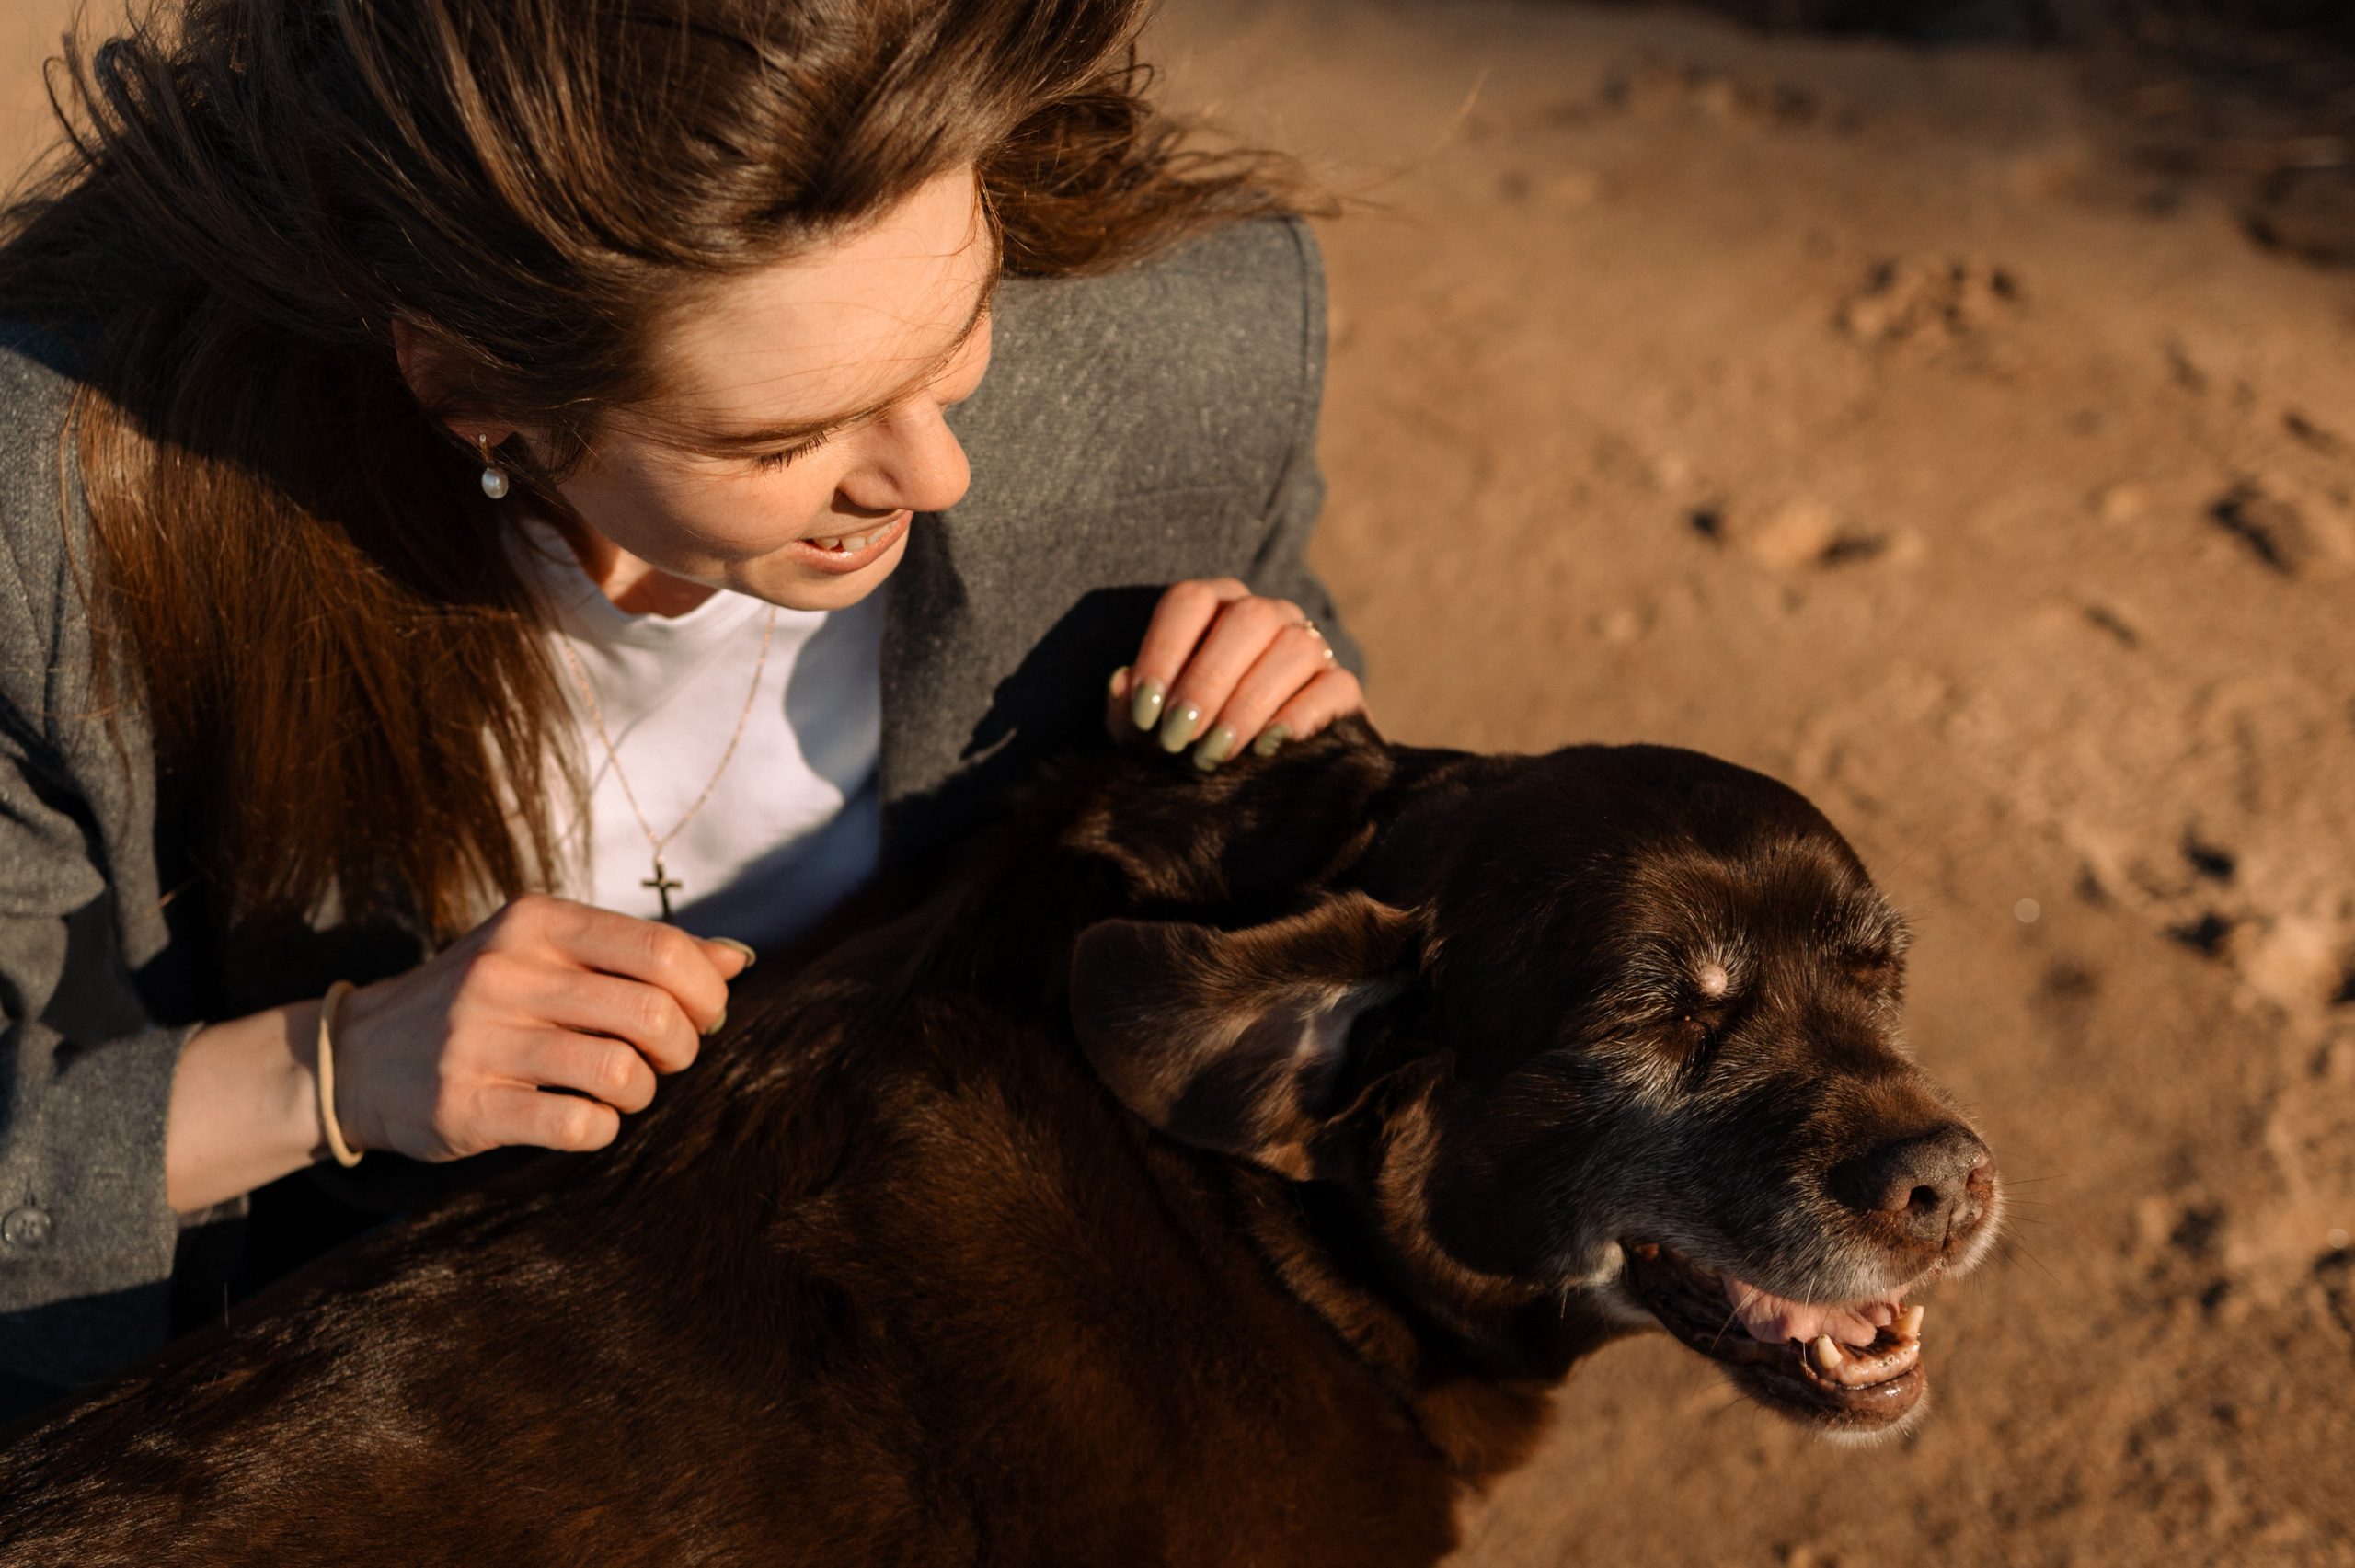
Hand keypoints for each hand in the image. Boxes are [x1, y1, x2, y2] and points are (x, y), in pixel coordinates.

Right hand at [332, 895, 749, 1160]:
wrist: (363, 1054)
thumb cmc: (487, 1000)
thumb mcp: (551, 953)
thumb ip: (641, 954)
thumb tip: (738, 959)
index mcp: (537, 922)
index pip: (662, 949)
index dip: (706, 991)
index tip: (704, 1016)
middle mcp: (506, 971)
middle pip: (652, 1012)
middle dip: (682, 1046)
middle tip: (666, 1059)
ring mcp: (480, 1039)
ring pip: (620, 1072)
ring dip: (643, 1092)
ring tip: (626, 1090)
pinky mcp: (464, 1105)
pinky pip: (576, 1125)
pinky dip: (602, 1128)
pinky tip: (587, 1118)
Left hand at [1106, 579, 1365, 769]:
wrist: (1250, 778)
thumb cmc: (1187, 740)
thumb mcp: (1147, 729)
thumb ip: (1127, 710)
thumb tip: (1121, 684)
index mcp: (1214, 607)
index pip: (1189, 601)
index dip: (1163, 653)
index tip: (1144, 712)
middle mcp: (1266, 614)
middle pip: (1245, 619)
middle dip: (1207, 682)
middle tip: (1179, 739)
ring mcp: (1310, 644)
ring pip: (1293, 648)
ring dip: (1249, 704)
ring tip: (1215, 754)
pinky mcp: (1341, 686)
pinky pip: (1332, 686)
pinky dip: (1298, 716)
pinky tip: (1266, 749)